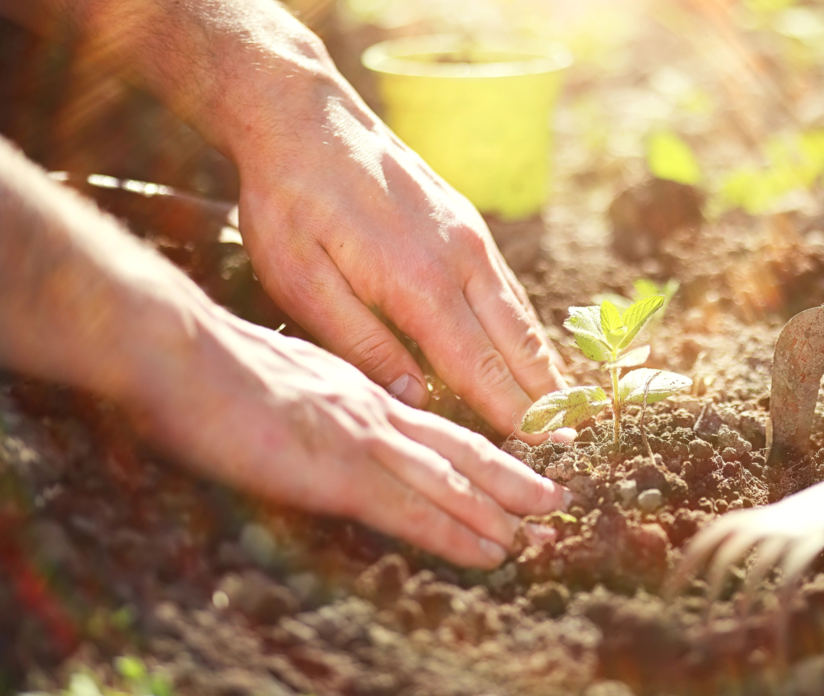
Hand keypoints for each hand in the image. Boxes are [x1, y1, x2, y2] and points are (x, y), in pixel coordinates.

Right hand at [116, 295, 568, 568]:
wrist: (184, 355)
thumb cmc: (213, 367)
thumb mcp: (281, 378)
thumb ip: (317, 401)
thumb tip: (330, 422)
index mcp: (358, 389)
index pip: (431, 423)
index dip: (475, 446)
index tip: (510, 463)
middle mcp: (375, 411)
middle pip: (459, 447)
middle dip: (511, 475)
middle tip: (555, 497)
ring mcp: (364, 440)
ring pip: (452, 480)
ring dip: (501, 508)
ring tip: (541, 528)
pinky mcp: (344, 471)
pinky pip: (415, 511)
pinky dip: (458, 533)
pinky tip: (490, 551)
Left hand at [231, 69, 564, 441]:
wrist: (304, 114)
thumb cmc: (290, 201)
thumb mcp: (302, 282)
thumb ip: (361, 344)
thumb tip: (415, 398)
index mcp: (419, 283)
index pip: (477, 366)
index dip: (512, 412)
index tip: (543, 449)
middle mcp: (460, 259)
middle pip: (516, 342)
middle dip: (546, 395)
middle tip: (576, 438)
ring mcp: (468, 235)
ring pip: (519, 312)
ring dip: (544, 360)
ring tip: (568, 402)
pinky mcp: (464, 220)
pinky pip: (505, 284)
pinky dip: (524, 323)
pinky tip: (527, 344)